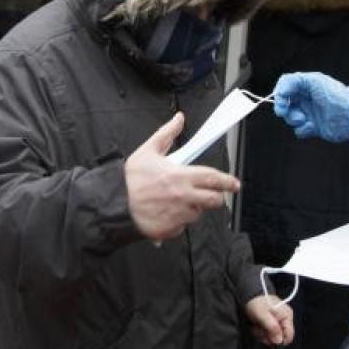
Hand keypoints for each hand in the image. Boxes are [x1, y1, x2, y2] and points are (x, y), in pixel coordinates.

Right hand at [125, 113, 240, 240]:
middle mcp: (184, 197)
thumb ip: (167, 134)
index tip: (235, 184)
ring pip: (197, 214)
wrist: (113, 205)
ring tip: (175, 202)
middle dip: (216, 198)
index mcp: (181, 176)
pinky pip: (182, 227)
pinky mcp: (170, 230)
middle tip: (211, 195)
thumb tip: (179, 118)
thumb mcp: (147, 151)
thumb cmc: (129, 179)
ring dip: (192, 209)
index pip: (214, 178)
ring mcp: (178, 215)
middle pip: (214, 200)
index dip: (228, 181)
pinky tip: (165, 213)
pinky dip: (177, 222)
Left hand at [245, 294, 294, 345]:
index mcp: (287, 316)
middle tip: (259, 329)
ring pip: (272, 337)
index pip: (289, 336)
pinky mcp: (272, 323)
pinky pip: (268, 334)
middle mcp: (285, 320)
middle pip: (279, 338)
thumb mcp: (263, 315)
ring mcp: (279, 322)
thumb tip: (279, 341)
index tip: (267, 335)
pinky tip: (256, 326)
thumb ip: (272, 327)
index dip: (278, 340)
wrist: (249, 295)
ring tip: (256, 326)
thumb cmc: (256, 304)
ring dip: (262, 334)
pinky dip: (260, 332)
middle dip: (267, 336)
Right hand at [272, 72, 348, 142]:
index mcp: (307, 85)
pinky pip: (299, 130)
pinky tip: (313, 128)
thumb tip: (280, 91)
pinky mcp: (313, 127)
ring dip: (294, 119)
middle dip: (283, 108)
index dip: (280, 92)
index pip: (286, 84)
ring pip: (290, 117)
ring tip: (305, 120)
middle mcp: (307, 98)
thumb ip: (295, 81)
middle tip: (283, 112)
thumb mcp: (316, 81)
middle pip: (284, 102)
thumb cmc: (336, 97)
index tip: (280, 100)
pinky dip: (303, 130)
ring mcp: (309, 113)